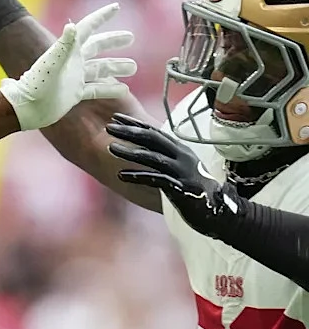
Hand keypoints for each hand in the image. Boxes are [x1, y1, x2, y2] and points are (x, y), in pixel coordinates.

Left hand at [0, 3, 136, 130]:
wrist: (27, 108)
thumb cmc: (37, 84)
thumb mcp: (52, 63)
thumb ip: (63, 46)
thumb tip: (71, 26)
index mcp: (68, 50)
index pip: (87, 27)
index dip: (101, 16)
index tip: (116, 6)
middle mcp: (73, 61)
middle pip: (97, 46)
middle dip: (113, 41)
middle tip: (131, 37)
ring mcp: (74, 77)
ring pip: (100, 68)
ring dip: (116, 66)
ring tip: (133, 67)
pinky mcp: (75, 93)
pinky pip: (96, 89)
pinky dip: (110, 89)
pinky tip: (124, 90)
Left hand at [107, 113, 240, 233]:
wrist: (219, 210)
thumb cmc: (196, 188)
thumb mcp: (181, 167)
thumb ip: (165, 157)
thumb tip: (144, 149)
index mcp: (180, 149)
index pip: (154, 132)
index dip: (135, 124)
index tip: (116, 118)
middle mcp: (181, 156)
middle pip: (153, 139)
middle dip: (130, 132)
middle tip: (109, 127)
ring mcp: (181, 171)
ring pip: (152, 157)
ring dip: (130, 152)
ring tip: (111, 148)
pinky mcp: (179, 188)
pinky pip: (155, 179)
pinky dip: (138, 176)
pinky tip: (121, 175)